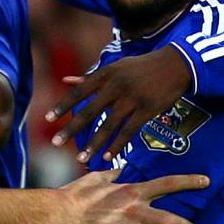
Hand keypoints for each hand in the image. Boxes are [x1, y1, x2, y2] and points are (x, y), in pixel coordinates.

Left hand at [50, 46, 192, 166]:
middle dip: (71, 129)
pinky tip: (107, 157)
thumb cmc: (142, 67)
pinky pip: (129, 131)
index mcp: (107, 74)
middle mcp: (116, 86)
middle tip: (55, 143)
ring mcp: (132, 98)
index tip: (48, 119)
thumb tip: (66, 80)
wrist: (176, 65)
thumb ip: (90, 77)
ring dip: (93, 144)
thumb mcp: (116, 67)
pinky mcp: (147, 110)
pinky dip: (117, 145)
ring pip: (108, 125)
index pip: (79, 92)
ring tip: (81, 158)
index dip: (63, 105)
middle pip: (89, 111)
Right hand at [55, 170, 203, 223]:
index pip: (168, 184)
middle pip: (172, 220)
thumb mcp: (97, 177)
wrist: (60, 214)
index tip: (206, 182)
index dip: (190, 182)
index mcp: (133, 191)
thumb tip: (119, 170)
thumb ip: (113, 175)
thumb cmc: (76, 194)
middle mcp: (136, 210)